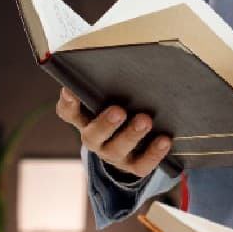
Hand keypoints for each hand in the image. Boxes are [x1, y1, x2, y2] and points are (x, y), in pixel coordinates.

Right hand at [55, 88, 170, 177]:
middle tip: (118, 110)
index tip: (70, 90)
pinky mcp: (133, 167)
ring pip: (117, 149)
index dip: (68, 103)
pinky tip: (164, 140)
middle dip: (105, 124)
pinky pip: (141, 165)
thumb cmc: (120, 108)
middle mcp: (95, 139)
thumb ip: (109, 85)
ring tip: (145, 120)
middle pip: (93, 135)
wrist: (133, 146)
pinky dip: (153, 153)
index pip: (68, 112)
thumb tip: (120, 64)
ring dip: (131, 135)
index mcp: (84, 119)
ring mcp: (113, 155)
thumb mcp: (111, 98)